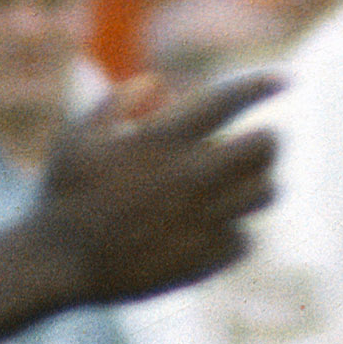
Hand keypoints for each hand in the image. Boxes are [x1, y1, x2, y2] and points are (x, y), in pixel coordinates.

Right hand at [0, 71, 280, 342]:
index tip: (286, 79)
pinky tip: (217, 228)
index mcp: (160, 142)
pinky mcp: (203, 258)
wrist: (57, 264)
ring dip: (260, 184)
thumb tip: (158, 84)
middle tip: (260, 143)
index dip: (262, 84)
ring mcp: (201, 220)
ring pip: (266, 194)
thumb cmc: (63, 193)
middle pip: (265, 147)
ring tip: (243, 185)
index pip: (229, 100)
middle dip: (268, 140)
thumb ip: (117, 102)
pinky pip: (245, 239)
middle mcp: (189, 178)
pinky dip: (236, 231)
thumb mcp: (78, 136)